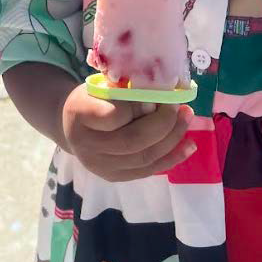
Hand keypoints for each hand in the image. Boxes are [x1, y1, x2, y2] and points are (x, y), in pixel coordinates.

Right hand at [61, 83, 194, 182]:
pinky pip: (148, 170)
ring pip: (144, 158)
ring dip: (172, 139)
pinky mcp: (115, 177)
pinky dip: (172, 158)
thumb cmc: (91, 99)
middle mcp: (86, 145)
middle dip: (163, 123)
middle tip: (178, 107)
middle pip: (132, 141)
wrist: (72, 126)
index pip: (112, 116)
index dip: (138, 107)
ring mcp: (100, 166)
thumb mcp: (100, 85)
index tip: (154, 94)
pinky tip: (189, 145)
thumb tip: (161, 93)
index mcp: (79, 114)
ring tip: (186, 118)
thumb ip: (124, 89)